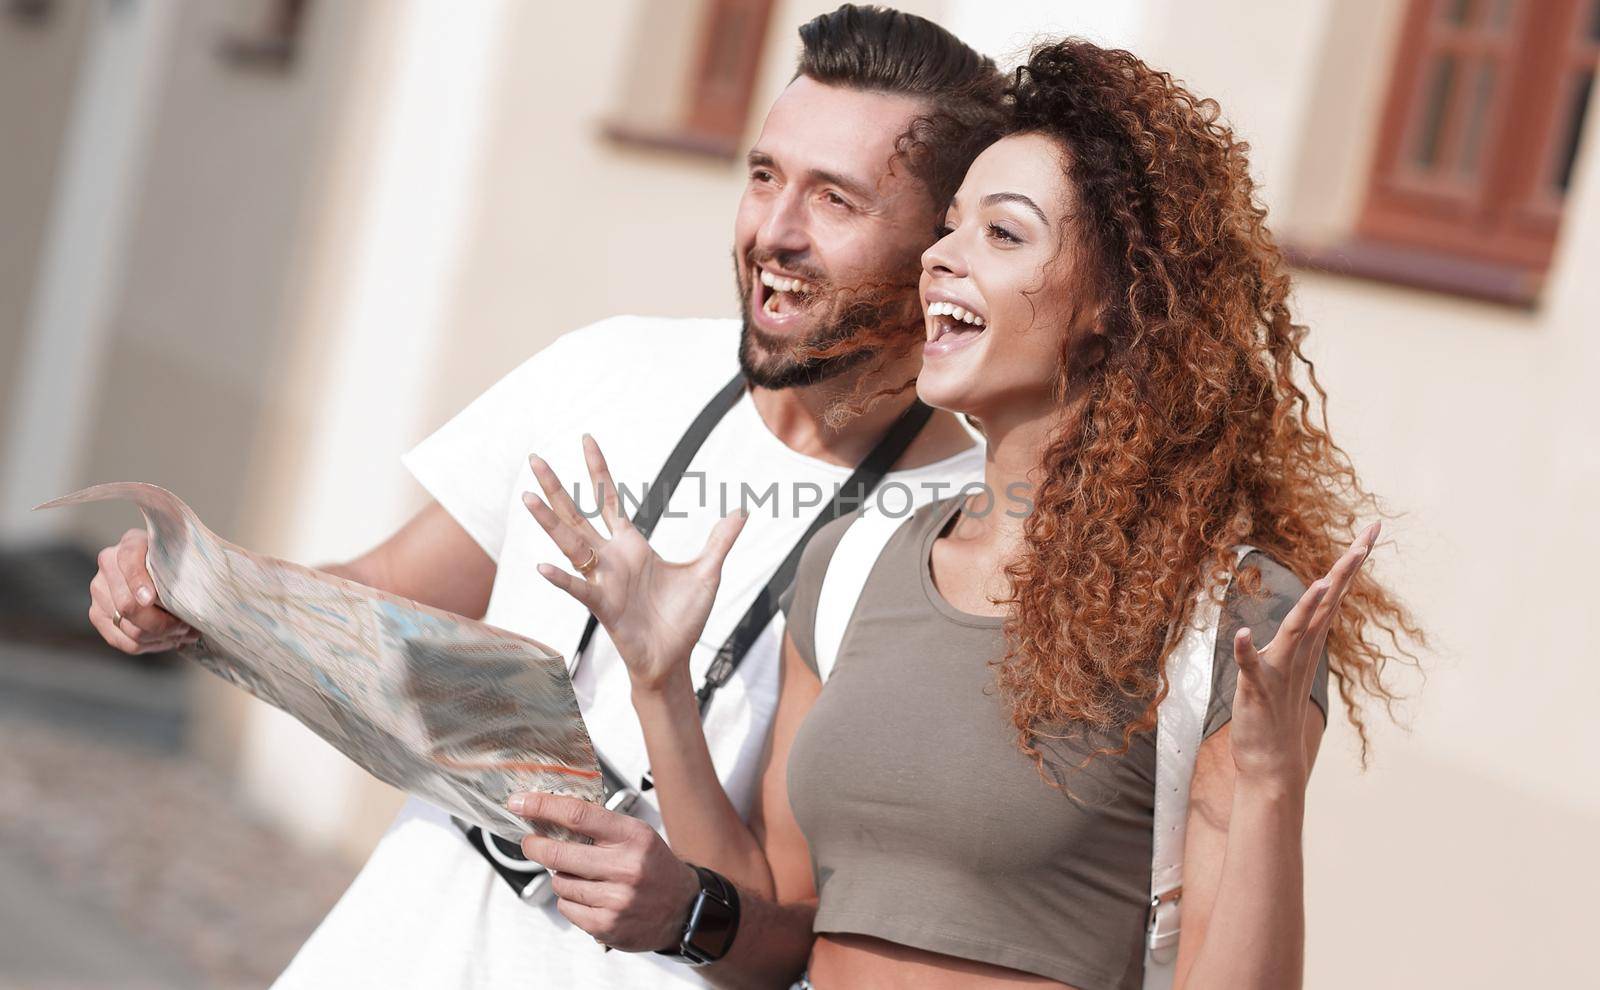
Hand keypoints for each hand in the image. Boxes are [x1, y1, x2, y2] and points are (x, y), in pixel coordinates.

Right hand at [88, 528, 197, 654]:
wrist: (159, 567)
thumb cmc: (176, 562)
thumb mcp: (182, 556)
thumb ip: (183, 565)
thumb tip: (193, 598)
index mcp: (130, 544)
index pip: (130, 562)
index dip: (138, 583)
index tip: (150, 599)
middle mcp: (108, 565)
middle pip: (128, 606)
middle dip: (163, 623)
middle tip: (187, 627)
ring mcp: (99, 591)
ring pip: (129, 628)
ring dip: (161, 637)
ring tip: (183, 635)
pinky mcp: (97, 615)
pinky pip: (124, 642)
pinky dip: (150, 646)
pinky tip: (168, 641)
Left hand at [509, 791, 699, 951]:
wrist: (684, 909)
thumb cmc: (654, 867)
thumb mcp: (637, 835)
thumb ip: (599, 826)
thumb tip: (551, 814)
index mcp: (633, 837)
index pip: (578, 815)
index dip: (542, 806)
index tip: (520, 802)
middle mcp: (626, 868)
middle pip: (560, 853)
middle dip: (535, 845)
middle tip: (530, 842)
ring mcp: (616, 900)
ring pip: (560, 882)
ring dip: (560, 876)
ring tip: (580, 876)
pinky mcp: (607, 926)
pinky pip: (567, 907)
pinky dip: (570, 900)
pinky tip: (589, 897)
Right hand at [524, 435, 746, 693]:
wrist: (673, 659)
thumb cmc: (683, 618)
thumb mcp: (708, 572)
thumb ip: (720, 541)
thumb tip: (740, 512)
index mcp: (631, 545)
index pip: (608, 499)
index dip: (598, 469)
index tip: (586, 439)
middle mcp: (610, 558)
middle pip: (577, 515)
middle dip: (557, 487)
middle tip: (534, 458)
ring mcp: (603, 581)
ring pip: (569, 545)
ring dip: (549, 522)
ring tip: (528, 498)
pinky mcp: (604, 608)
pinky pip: (579, 589)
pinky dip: (562, 579)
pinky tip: (543, 565)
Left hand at [1226, 522, 1379, 785]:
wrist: (1271, 765)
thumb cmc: (1276, 715)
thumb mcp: (1286, 665)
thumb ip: (1298, 637)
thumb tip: (1311, 609)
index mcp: (1306, 644)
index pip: (1331, 596)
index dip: (1349, 563)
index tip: (1370, 532)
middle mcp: (1298, 654)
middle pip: (1324, 604)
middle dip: (1345, 570)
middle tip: (1367, 538)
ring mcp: (1280, 672)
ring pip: (1295, 632)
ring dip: (1306, 608)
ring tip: (1321, 582)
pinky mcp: (1258, 692)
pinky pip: (1251, 669)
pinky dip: (1247, 652)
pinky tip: (1242, 635)